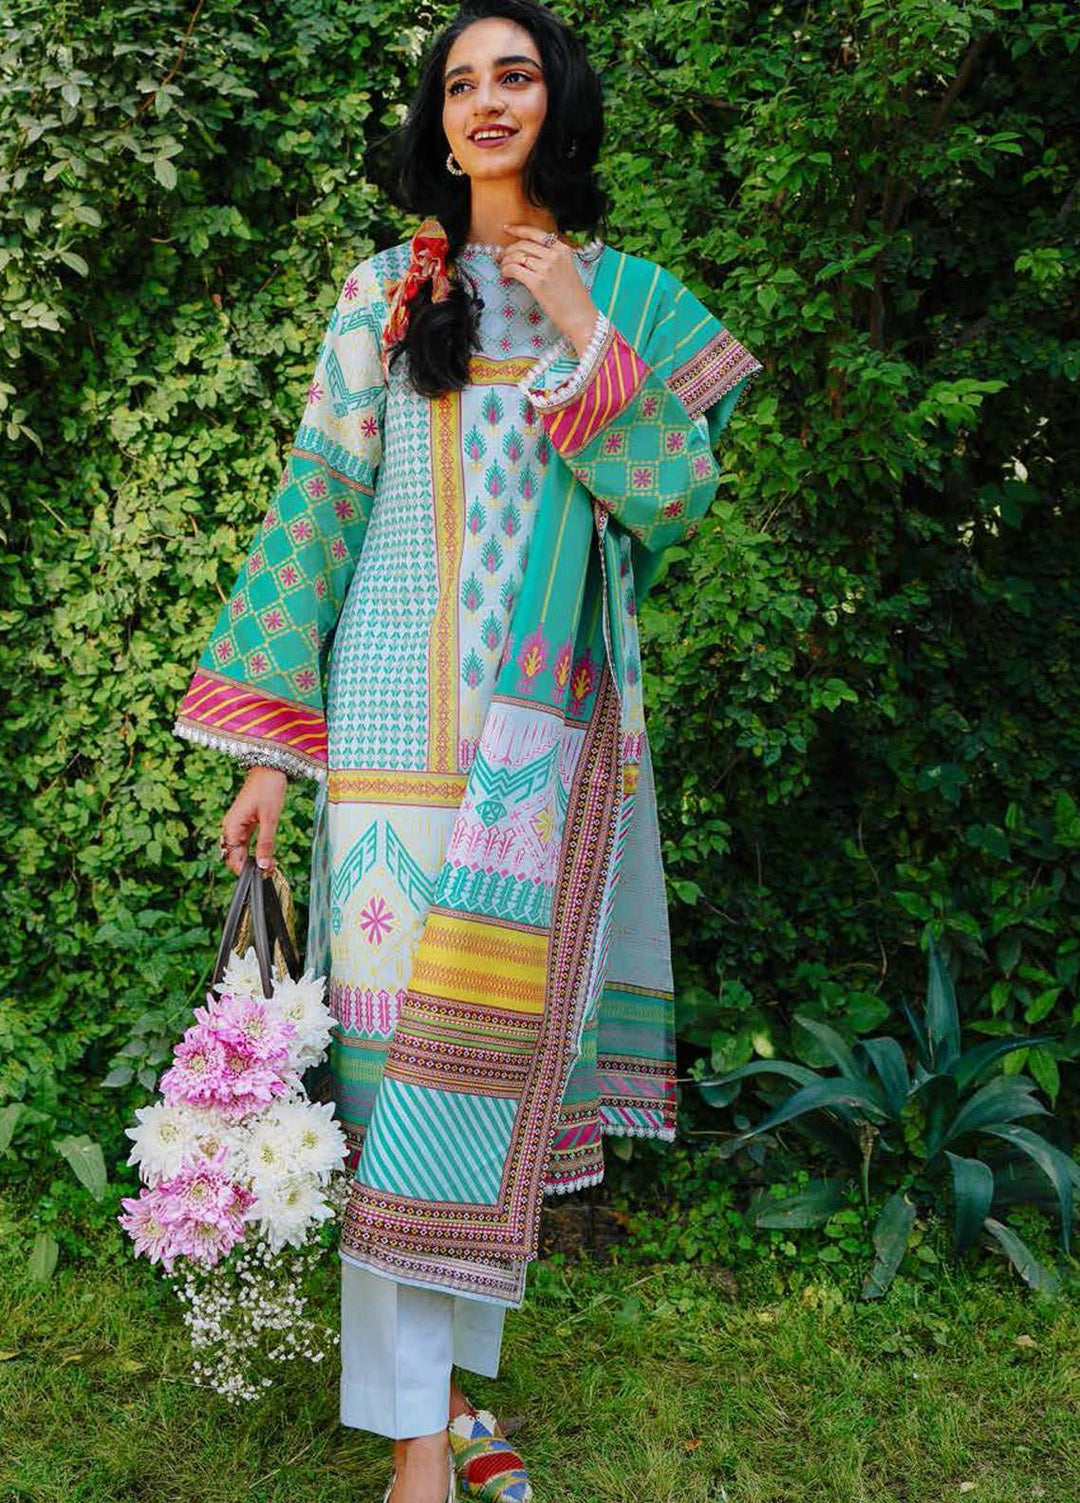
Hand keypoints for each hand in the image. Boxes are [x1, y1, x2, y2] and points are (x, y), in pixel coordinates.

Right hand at [220, 766, 287, 877]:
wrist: (270, 768)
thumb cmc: (268, 788)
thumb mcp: (270, 818)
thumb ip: (266, 843)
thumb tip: (264, 865)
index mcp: (232, 826)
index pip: (232, 858)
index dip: (245, 871)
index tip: (262, 876)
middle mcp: (231, 827)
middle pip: (235, 856)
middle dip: (250, 867)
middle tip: (270, 871)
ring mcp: (238, 824)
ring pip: (241, 850)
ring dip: (254, 859)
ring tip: (271, 865)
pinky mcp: (246, 821)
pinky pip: (246, 841)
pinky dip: (256, 849)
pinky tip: (267, 854)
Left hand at [496, 222, 598, 355]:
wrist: (580, 316)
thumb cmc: (573, 297)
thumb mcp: (567, 269)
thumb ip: (551, 258)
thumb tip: (527, 255)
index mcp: (563, 249)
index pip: (535, 233)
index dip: (518, 229)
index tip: (507, 229)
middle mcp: (554, 255)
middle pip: (523, 244)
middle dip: (507, 249)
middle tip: (500, 256)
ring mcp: (546, 268)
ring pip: (516, 256)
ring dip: (505, 261)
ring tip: (503, 267)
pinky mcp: (538, 282)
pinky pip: (514, 269)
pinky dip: (506, 270)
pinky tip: (505, 275)